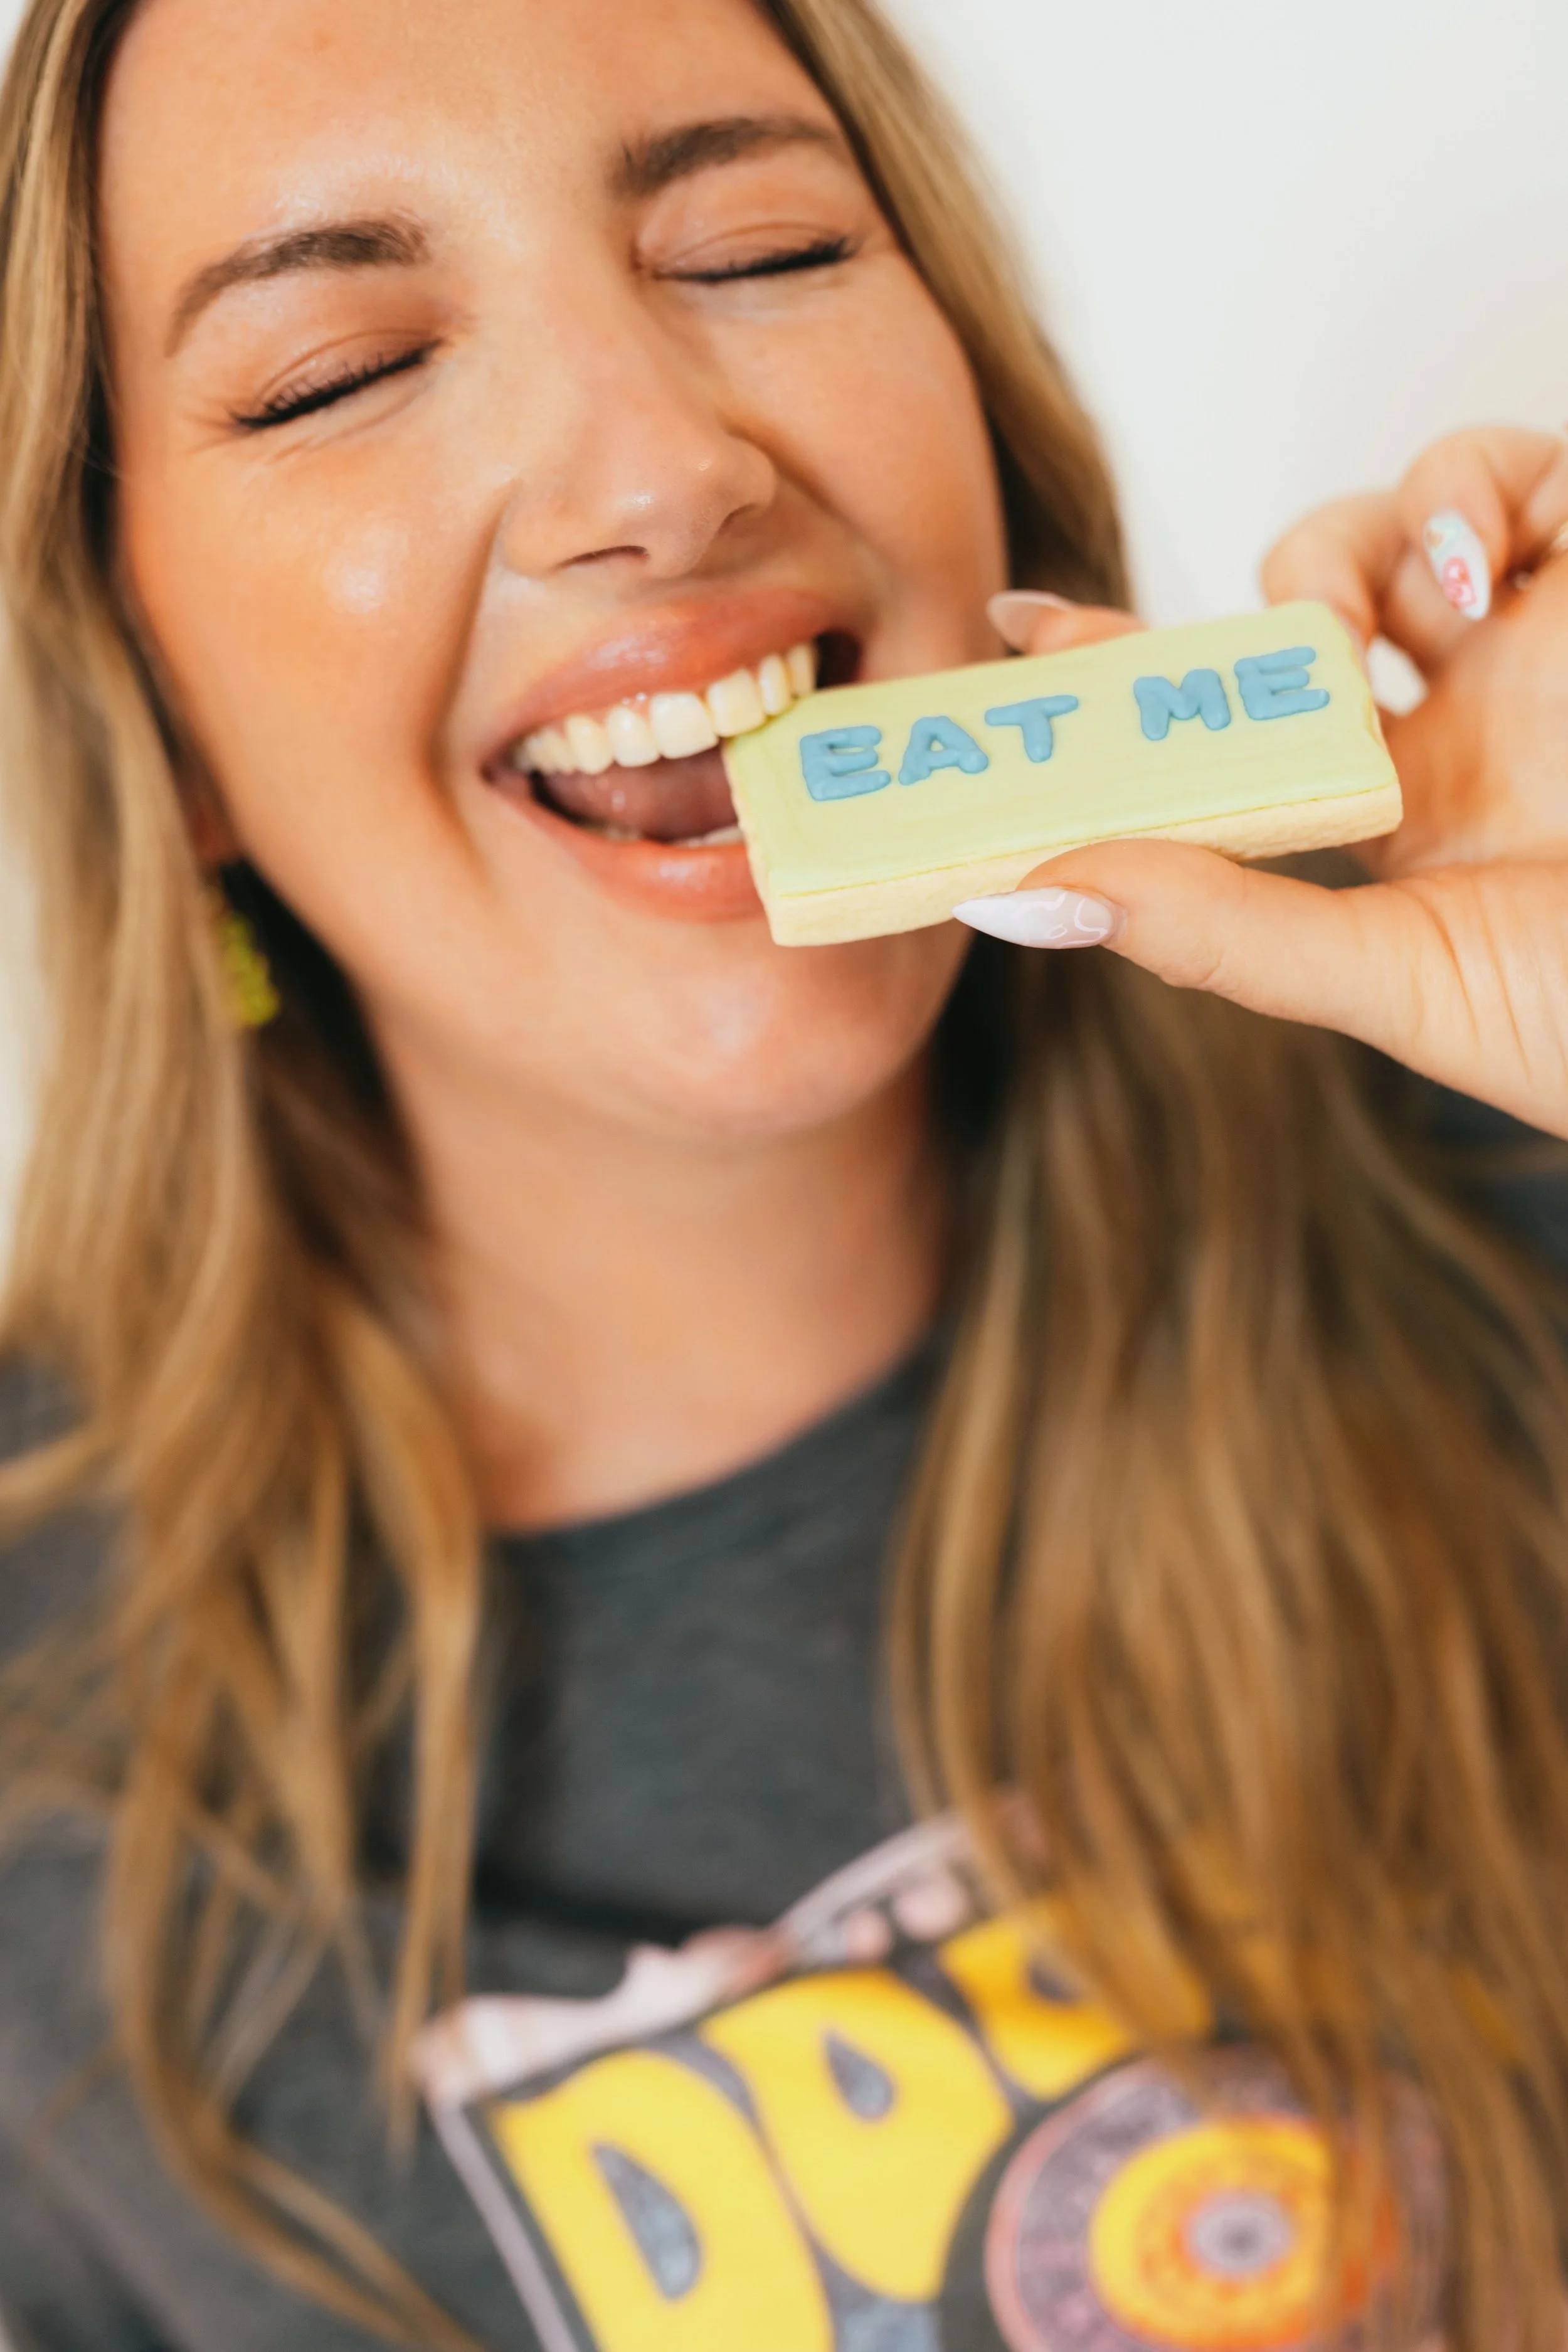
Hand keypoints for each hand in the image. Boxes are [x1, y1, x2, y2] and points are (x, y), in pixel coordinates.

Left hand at [967, 429, 1567, 1136]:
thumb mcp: (1394, 981)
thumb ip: (1219, 932)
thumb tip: (1028, 895)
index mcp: (1393, 815)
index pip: (1237, 721)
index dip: (1130, 666)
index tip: (1015, 625)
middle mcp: (1462, 718)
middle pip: (1313, 596)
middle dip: (1261, 595)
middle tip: (1233, 644)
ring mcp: (1548, 645)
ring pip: (1409, 515)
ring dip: (1368, 540)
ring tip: (1401, 619)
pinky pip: (1536, 475)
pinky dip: (1480, 494)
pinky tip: (1478, 582)